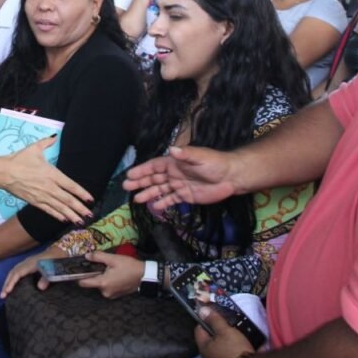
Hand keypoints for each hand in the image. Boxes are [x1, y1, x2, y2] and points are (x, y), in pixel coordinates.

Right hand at [0, 245, 65, 298]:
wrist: (59, 252)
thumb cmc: (57, 262)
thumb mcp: (54, 270)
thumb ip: (47, 278)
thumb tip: (40, 288)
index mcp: (31, 264)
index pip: (18, 273)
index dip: (12, 282)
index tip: (7, 291)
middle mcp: (26, 262)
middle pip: (13, 273)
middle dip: (6, 283)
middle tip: (2, 296)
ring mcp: (26, 263)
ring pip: (13, 272)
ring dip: (8, 282)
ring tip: (4, 293)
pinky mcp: (27, 265)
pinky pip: (17, 272)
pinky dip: (12, 279)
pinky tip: (11, 286)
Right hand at [4, 137, 92, 222]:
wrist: (4, 172)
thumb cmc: (19, 159)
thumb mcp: (34, 148)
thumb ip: (47, 142)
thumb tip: (55, 136)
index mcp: (52, 174)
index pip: (71, 186)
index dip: (82, 193)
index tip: (91, 199)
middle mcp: (49, 187)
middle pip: (68, 200)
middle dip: (80, 208)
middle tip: (90, 215)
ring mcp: (42, 196)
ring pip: (60, 208)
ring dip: (71, 215)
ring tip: (80, 222)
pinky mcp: (34, 201)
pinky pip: (48, 210)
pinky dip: (57, 215)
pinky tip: (64, 220)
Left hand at [76, 252, 141, 298]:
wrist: (144, 276)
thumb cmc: (129, 266)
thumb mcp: (113, 259)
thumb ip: (98, 257)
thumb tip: (87, 256)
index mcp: (102, 283)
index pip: (84, 283)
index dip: (79, 276)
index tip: (78, 270)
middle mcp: (105, 292)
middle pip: (93, 283)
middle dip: (96, 274)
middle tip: (102, 265)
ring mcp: (111, 295)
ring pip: (101, 285)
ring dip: (103, 278)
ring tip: (111, 269)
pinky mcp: (116, 295)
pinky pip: (107, 288)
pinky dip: (109, 282)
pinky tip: (116, 275)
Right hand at [123, 146, 240, 211]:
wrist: (231, 177)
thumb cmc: (215, 163)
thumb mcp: (200, 157)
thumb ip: (185, 155)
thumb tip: (172, 150)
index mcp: (175, 162)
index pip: (154, 166)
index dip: (142, 170)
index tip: (130, 175)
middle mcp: (174, 173)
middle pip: (154, 178)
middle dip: (140, 182)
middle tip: (126, 187)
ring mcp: (179, 185)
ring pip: (160, 190)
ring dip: (148, 194)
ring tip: (137, 199)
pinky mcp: (186, 196)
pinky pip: (171, 200)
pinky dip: (162, 203)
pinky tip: (154, 207)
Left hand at [195, 306, 255, 357]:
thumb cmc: (235, 349)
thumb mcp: (225, 331)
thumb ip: (213, 320)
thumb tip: (201, 310)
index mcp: (203, 348)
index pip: (198, 330)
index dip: (205, 321)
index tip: (215, 317)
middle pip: (208, 341)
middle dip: (216, 333)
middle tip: (226, 327)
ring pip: (217, 351)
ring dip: (223, 344)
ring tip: (233, 337)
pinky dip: (229, 354)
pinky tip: (238, 350)